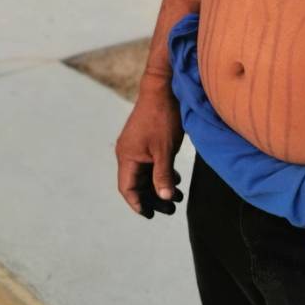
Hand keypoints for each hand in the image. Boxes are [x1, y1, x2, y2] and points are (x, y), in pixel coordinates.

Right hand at [115, 80, 182, 217]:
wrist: (163, 88)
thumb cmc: (162, 118)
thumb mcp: (165, 150)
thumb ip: (163, 176)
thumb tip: (164, 199)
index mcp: (127, 156)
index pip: (127, 188)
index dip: (138, 204)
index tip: (152, 216)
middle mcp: (127, 152)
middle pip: (136, 183)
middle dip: (152, 198)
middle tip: (171, 209)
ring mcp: (134, 146)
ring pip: (144, 174)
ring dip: (158, 186)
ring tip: (178, 196)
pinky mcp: (143, 140)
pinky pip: (148, 163)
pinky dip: (160, 173)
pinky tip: (175, 178)